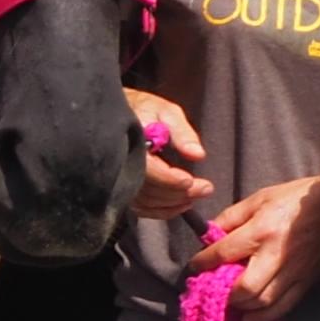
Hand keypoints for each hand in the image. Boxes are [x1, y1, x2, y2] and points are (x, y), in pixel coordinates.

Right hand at [123, 88, 213, 218]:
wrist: (113, 114)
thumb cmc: (142, 109)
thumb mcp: (165, 111)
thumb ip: (181, 132)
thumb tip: (198, 154)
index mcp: (127, 145)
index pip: (148, 172)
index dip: (170, 180)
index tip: (191, 180)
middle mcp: (119, 167)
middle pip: (149, 191)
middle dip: (179, 193)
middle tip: (206, 188)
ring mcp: (118, 182)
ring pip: (147, 203)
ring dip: (174, 203)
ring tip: (197, 194)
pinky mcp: (122, 191)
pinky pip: (142, 209)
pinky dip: (163, 211)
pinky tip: (181, 204)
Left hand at [188, 174, 319, 318]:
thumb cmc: (295, 198)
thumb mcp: (260, 198)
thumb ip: (232, 217)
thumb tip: (210, 234)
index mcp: (262, 230)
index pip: (224, 253)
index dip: (203, 262)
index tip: (195, 266)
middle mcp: (277, 254)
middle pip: (244, 287)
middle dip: (225, 292)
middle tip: (215, 288)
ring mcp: (294, 270)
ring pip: (263, 301)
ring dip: (242, 307)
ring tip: (232, 302)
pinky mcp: (307, 280)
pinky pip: (284, 306)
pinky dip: (265, 316)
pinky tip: (251, 317)